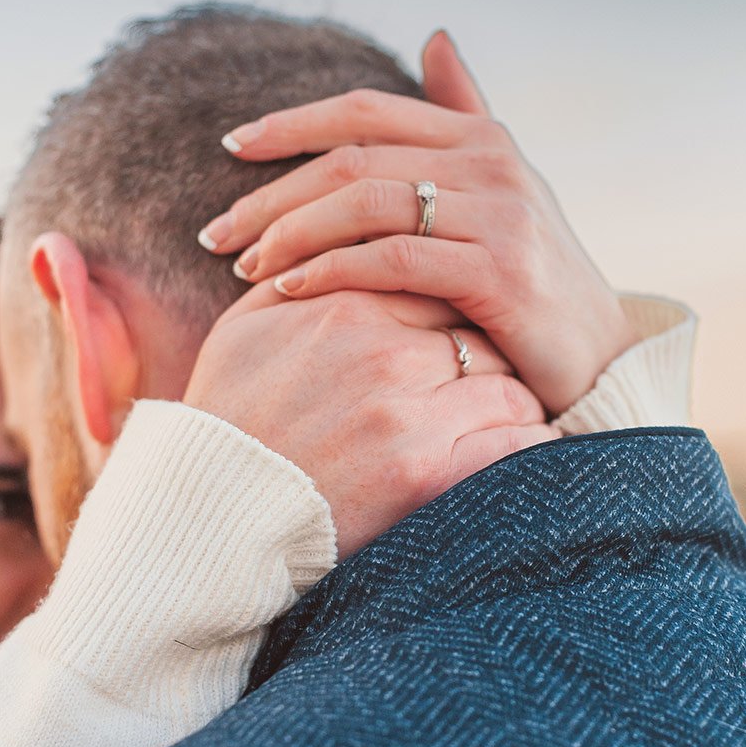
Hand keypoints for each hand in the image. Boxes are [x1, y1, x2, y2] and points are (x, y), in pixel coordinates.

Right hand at [185, 281, 556, 556]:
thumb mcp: (246, 326)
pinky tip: (533, 444)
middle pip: (481, 332)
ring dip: (516, 400)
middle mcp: (384, 354)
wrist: (212, 509)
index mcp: (345, 305)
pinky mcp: (427, 471)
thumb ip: (298, 274)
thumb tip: (336, 237)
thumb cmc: (229, 415)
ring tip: (516, 414)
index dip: (458, 307)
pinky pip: (515, 443)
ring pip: (509, 386)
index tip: (465, 330)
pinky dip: (532, 442)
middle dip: (494, 351)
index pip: (440, 281)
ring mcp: (409, 413)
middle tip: (499, 374)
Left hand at [197, 30, 637, 416]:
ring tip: (246, 268)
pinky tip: (291, 291)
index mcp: (484, 139)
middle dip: (271, 195)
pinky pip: (391, 260)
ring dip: (290, 236)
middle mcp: (495, 166)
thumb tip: (435, 37)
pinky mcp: (501, 271)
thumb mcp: (505, 189)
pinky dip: (330, 271)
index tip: (231, 149)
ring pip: (365, 206)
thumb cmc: (540, 280)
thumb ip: (466, 115)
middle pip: (353, 161)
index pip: (366, 112)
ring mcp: (502, 216)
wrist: (602, 359)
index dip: (291, 124)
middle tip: (217, 234)